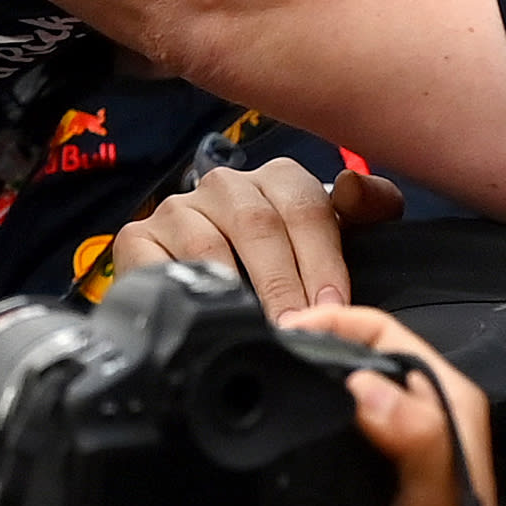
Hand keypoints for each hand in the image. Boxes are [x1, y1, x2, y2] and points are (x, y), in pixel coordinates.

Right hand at [110, 157, 404, 319]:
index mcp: (277, 178)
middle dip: (282, 283)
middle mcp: (225, 185)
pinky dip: (178, 286)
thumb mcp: (338, 239)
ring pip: (208, 242)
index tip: (333, 307)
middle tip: (296, 327)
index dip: (322, 261)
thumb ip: (368, 209)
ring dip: (236, 289)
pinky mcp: (137, 238)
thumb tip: (354, 185)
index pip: (305, 208)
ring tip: (255, 327)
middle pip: (257, 225)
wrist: (226, 295)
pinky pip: (155, 260)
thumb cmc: (288, 268)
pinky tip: (201, 313)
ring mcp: (178, 209)